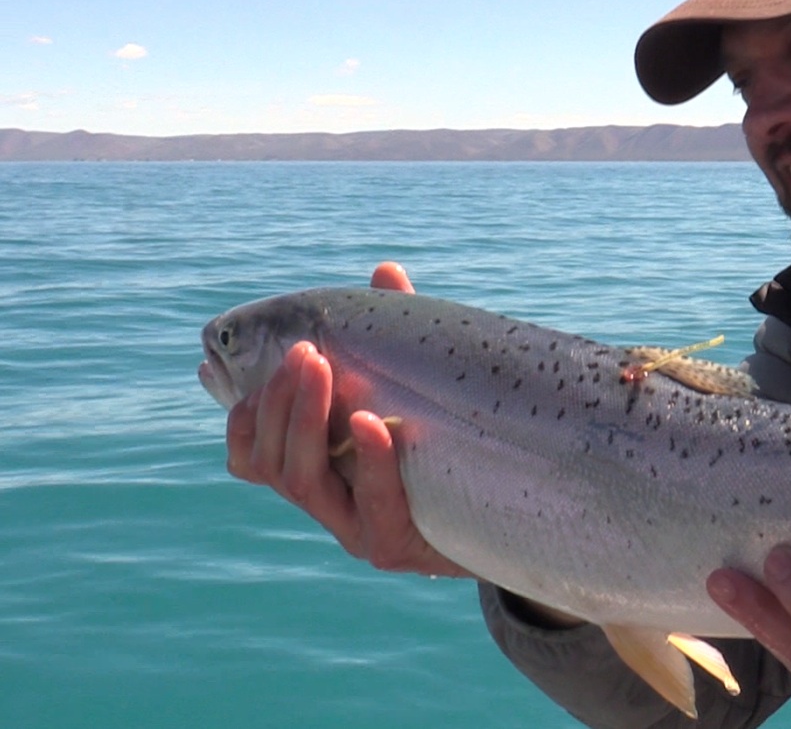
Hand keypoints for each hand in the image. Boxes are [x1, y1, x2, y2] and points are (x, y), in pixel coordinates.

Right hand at [224, 262, 468, 577]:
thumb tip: (385, 271)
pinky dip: (368, 460)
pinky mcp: (397, 548)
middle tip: (305, 350)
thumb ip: (397, 340)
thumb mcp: (423, 391)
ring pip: (302, 482)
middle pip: (270, 461)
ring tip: (325, 368)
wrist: (516, 516)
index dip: (245, 414)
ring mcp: (358, 531)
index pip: (251, 455)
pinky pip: (372, 507)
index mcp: (324, 474)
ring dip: (308, 420)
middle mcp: (330, 506)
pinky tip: (373, 422)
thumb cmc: (457, 447)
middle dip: (281, 400)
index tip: (262, 363)